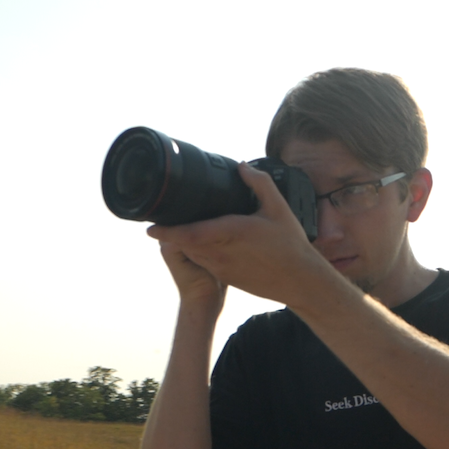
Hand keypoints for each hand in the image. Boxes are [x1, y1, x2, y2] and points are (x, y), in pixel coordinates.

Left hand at [147, 162, 331, 306]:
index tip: (148, 227)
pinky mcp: (227, 277)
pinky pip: (205, 263)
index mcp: (228, 233)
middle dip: (175, 231)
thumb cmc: (290, 245)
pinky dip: (201, 252)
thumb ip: (259, 183)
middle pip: (185, 242)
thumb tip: (242, 167)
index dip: (165, 231)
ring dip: (188, 242)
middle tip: (169, 217)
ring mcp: (221, 268)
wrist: (299, 281)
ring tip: (188, 227)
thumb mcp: (278, 208)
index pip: (187, 233)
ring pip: (194, 253)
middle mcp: (220, 253)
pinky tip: (212, 243)